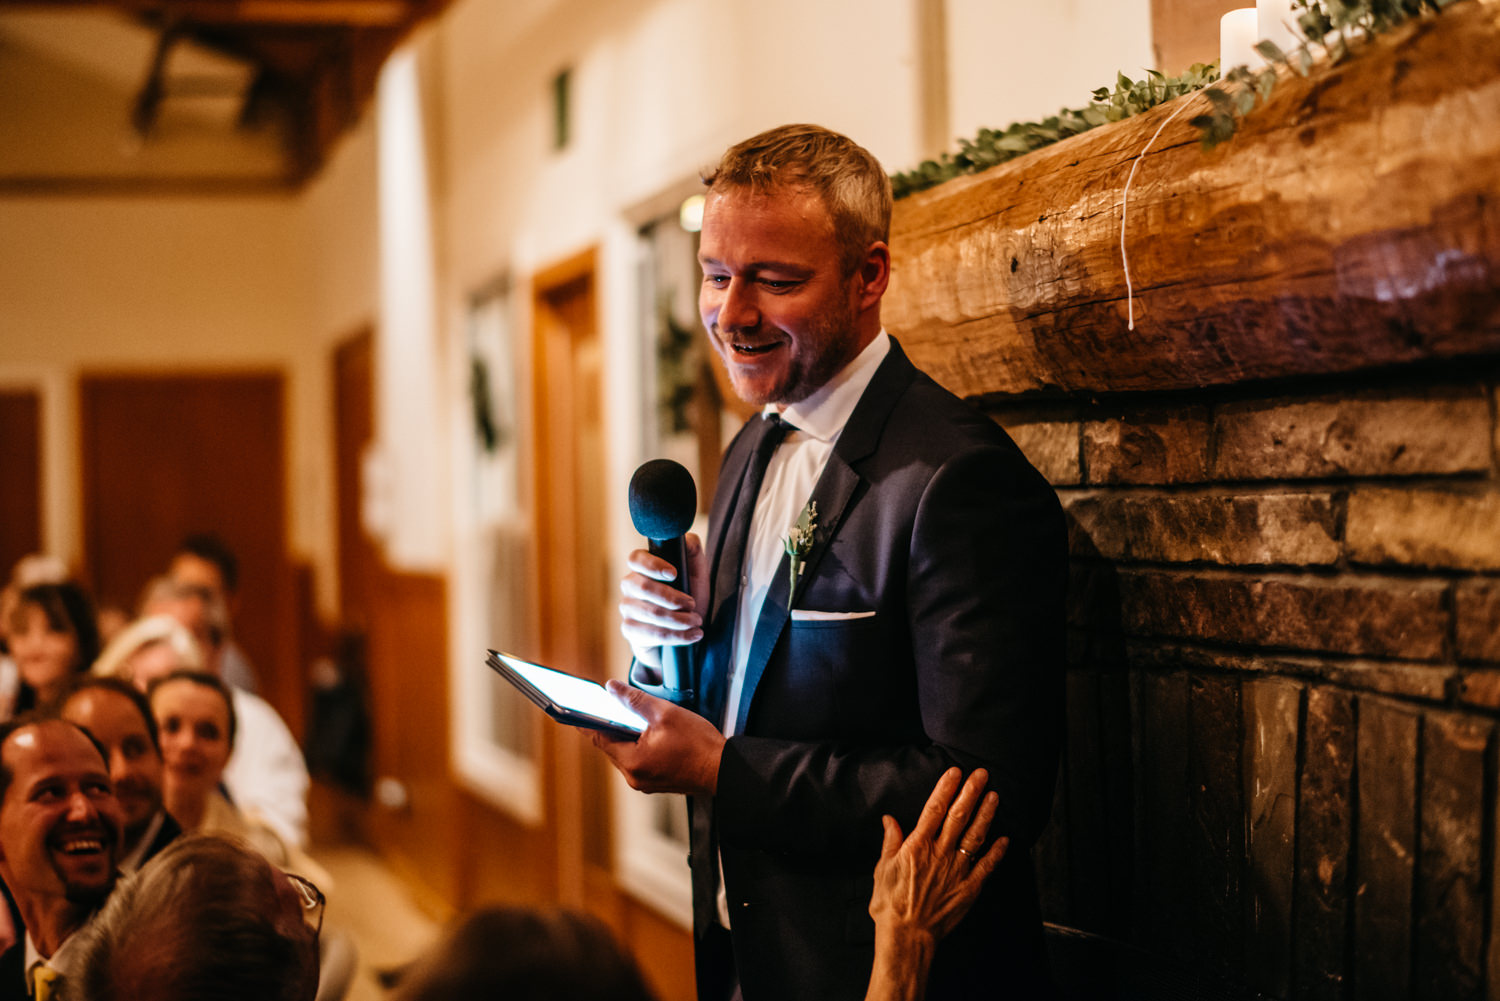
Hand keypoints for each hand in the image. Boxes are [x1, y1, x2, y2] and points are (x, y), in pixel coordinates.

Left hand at [591, 680, 724, 796]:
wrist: (726, 769)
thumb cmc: (699, 744)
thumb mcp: (665, 714)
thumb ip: (635, 700)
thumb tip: (611, 688)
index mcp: (632, 761)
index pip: (598, 737)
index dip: (584, 720)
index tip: (571, 708)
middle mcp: (634, 777)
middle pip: (611, 745)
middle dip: (608, 724)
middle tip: (601, 704)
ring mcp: (645, 781)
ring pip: (625, 752)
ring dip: (624, 734)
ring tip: (625, 713)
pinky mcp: (656, 781)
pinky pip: (638, 759)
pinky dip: (636, 744)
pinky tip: (644, 730)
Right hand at [618, 533, 707, 668]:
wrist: (686, 630)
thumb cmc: (688, 596)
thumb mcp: (696, 573)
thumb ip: (692, 551)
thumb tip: (686, 539)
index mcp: (643, 568)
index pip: (636, 558)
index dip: (653, 565)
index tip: (674, 574)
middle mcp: (630, 586)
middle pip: (642, 587)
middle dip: (672, 597)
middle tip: (693, 604)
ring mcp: (628, 609)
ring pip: (650, 613)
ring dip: (679, 620)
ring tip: (697, 622)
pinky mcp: (630, 630)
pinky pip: (652, 634)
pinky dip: (677, 636)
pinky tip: (693, 635)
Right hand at [868, 767, 1007, 942]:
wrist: (906, 937)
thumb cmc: (890, 905)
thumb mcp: (882, 869)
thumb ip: (890, 842)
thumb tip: (889, 820)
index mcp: (917, 846)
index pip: (934, 809)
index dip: (946, 788)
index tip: (955, 772)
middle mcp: (939, 854)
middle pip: (958, 816)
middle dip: (971, 792)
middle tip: (982, 775)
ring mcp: (956, 871)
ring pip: (975, 836)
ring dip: (986, 814)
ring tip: (995, 796)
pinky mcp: (968, 888)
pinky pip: (986, 866)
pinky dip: (997, 852)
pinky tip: (1005, 839)